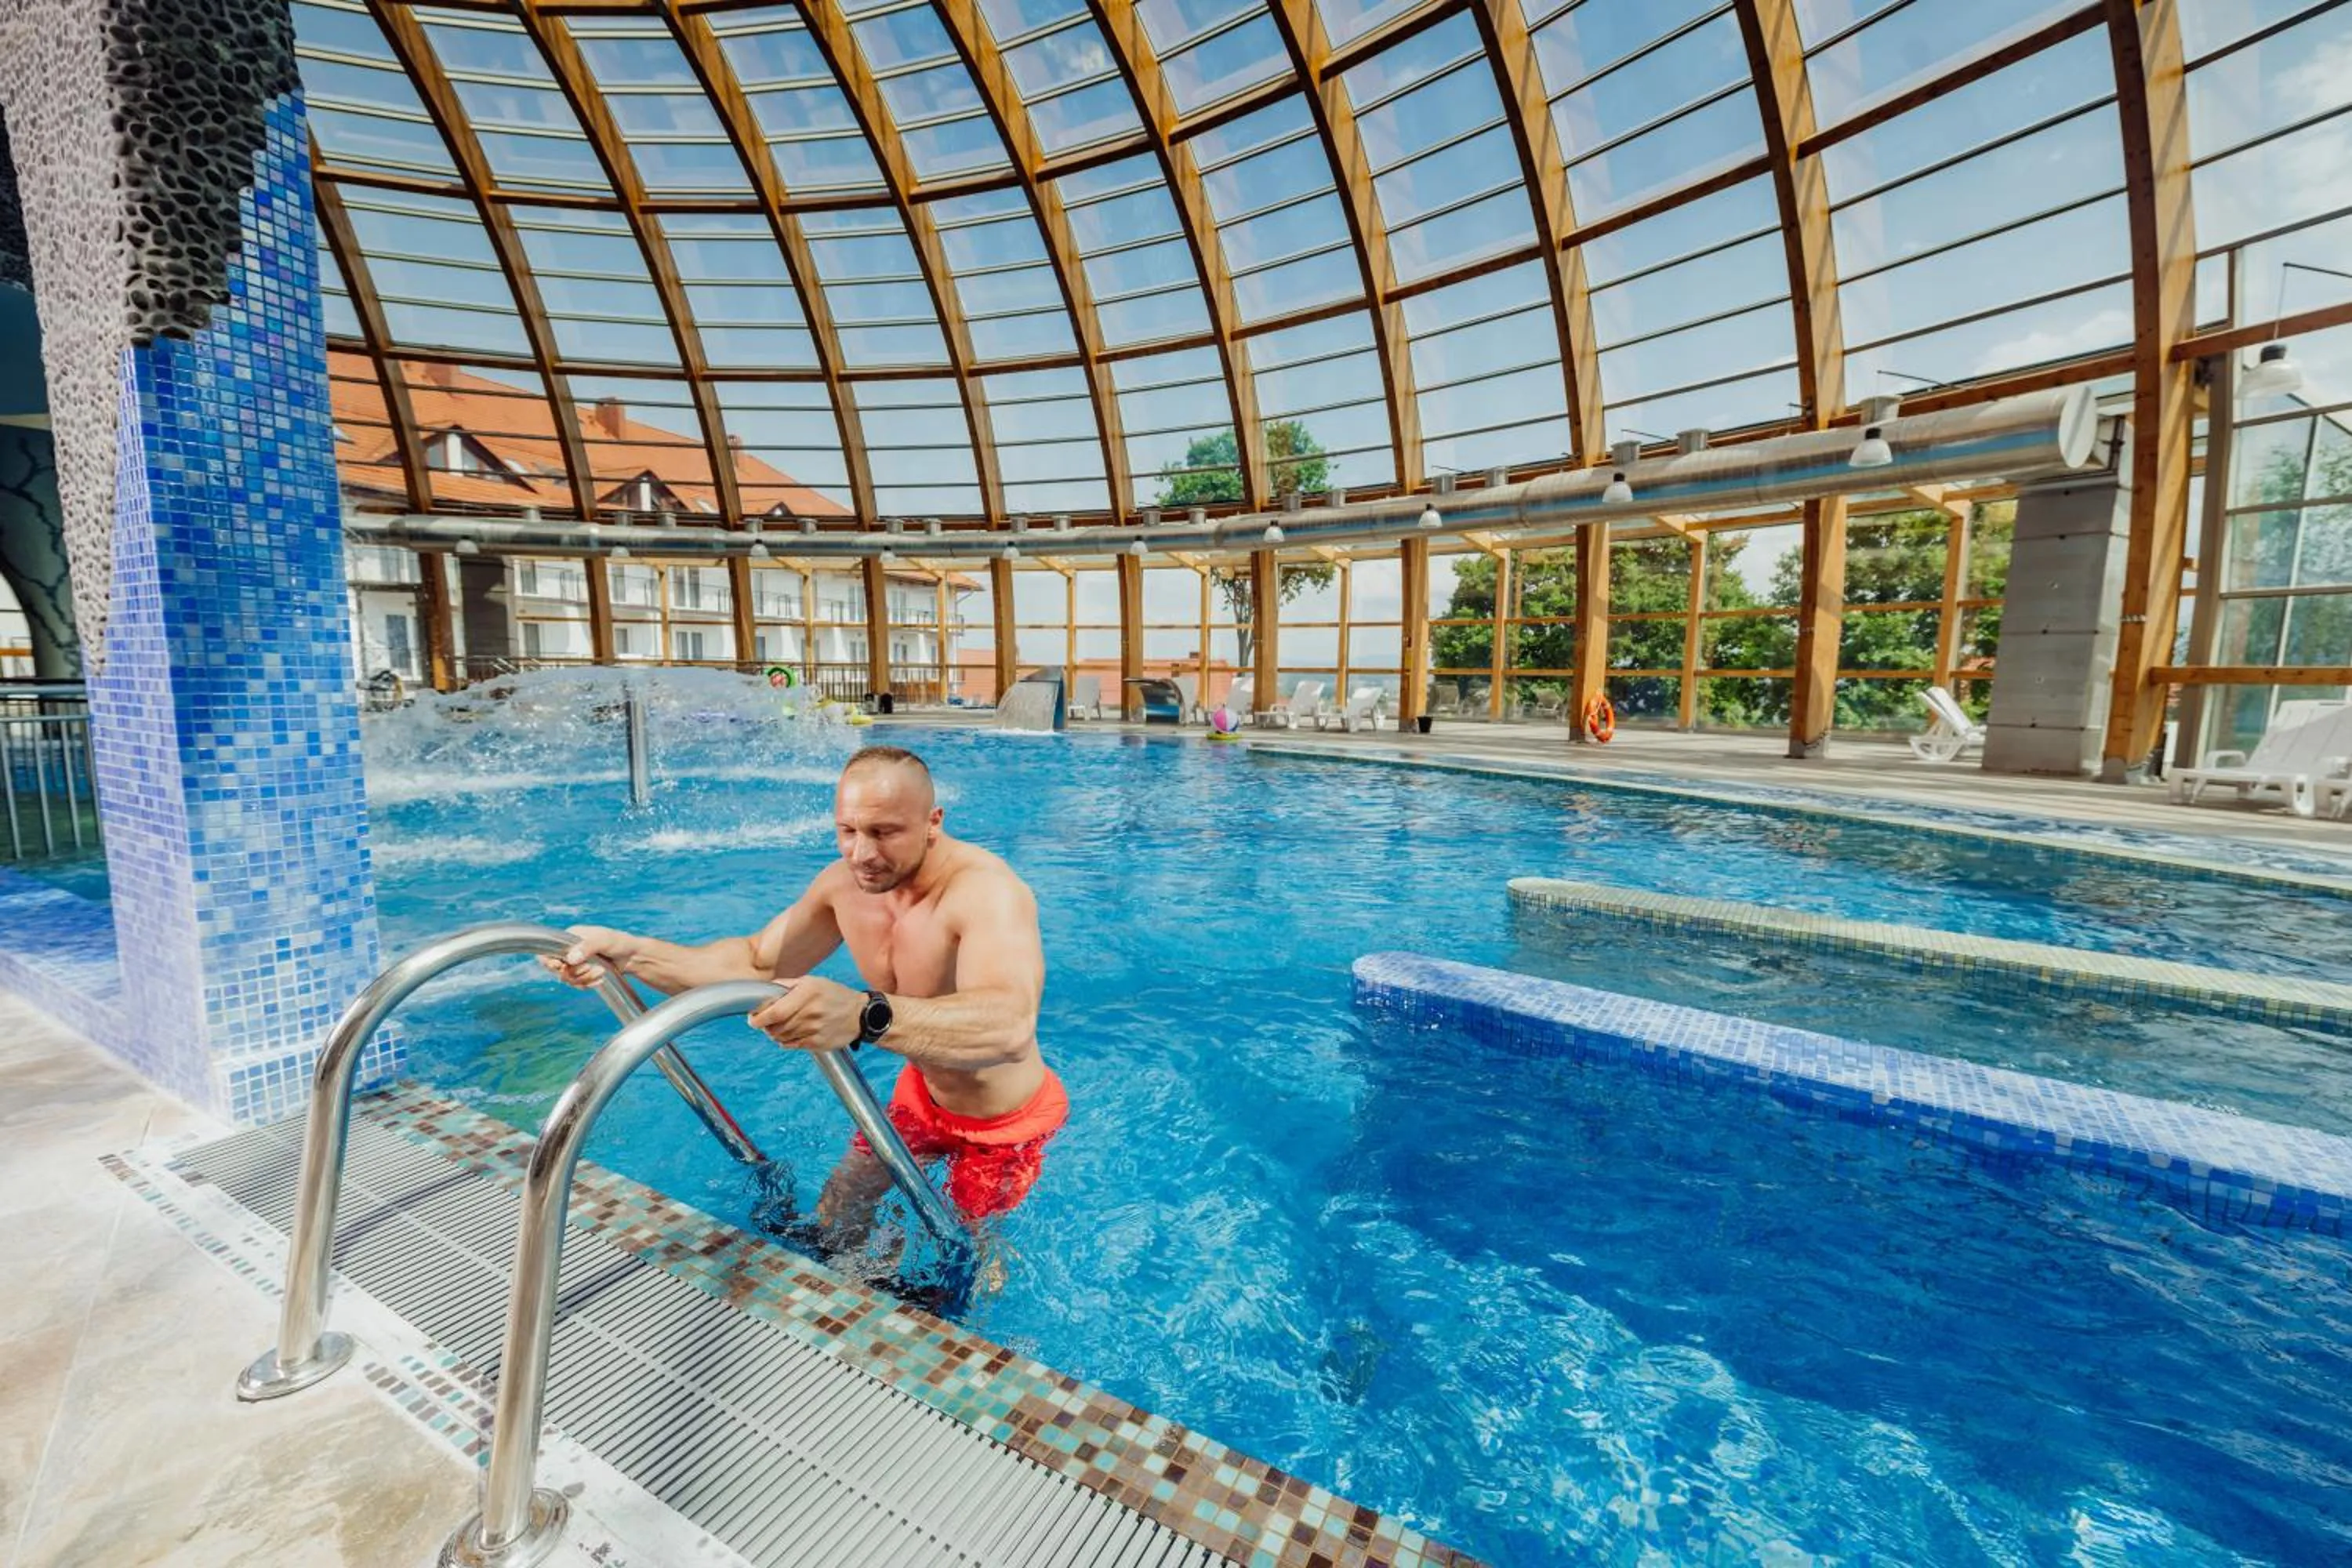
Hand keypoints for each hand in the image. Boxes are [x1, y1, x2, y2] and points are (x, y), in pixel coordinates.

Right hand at [539, 925, 635, 989]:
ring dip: (584, 979)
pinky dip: (588, 984)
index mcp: (571, 937)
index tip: (559, 966)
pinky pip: (577, 984)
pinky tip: (600, 979)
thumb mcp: (605, 940)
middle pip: (557, 969)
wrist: (632, 956)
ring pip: (568, 979)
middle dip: (574, 972)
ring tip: (601, 971)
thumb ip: (588, 946)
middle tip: (589, 968)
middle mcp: (570, 950)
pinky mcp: (583, 974)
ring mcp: (576, 963)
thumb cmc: (620, 942)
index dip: (548, 961)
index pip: (548, 950)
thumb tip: (571, 958)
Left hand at [748, 976, 862, 1052]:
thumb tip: (762, 991)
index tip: (752, 1019)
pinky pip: (791, 1045)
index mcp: (808, 993)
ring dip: (775, 1034)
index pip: (776, 1011)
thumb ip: (786, 986)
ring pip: (781, 1037)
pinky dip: (785, 1041)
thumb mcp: (811, 982)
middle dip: (765, 1026)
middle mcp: (811, 1011)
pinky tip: (792, 1033)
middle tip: (764, 1022)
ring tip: (781, 1026)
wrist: (860, 1014)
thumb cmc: (833, 995)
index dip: (759, 1018)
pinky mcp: (817, 1043)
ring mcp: (814, 1029)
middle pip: (776, 1027)